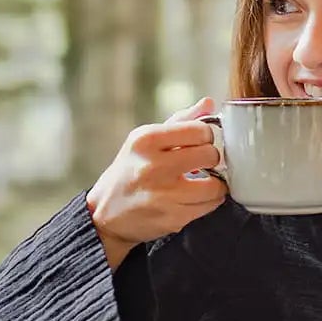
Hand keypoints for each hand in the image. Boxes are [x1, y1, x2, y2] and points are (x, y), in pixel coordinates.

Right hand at [85, 98, 225, 268]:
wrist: (105, 213)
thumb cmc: (130, 172)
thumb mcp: (145, 141)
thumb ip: (180, 121)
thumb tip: (209, 103)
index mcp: (146, 140)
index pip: (199, 130)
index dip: (206, 137)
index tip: (201, 143)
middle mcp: (153, 166)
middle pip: (210, 155)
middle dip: (212, 158)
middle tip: (204, 163)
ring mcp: (164, 195)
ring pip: (216, 185)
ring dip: (216, 183)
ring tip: (205, 181)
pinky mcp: (173, 217)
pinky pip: (210, 205)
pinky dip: (209, 201)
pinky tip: (197, 197)